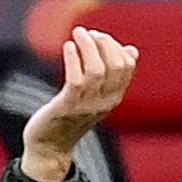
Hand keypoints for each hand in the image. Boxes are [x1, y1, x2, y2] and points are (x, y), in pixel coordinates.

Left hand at [21, 27, 138, 181]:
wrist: (49, 148)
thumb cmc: (71, 117)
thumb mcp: (97, 97)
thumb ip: (112, 76)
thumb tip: (131, 49)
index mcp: (114, 98)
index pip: (127, 66)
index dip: (115, 46)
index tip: (98, 37)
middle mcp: (104, 102)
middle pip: (115, 65)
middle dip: (104, 43)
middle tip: (89, 33)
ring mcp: (86, 106)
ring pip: (96, 70)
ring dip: (88, 47)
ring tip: (78, 33)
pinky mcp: (66, 108)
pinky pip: (75, 79)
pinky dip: (74, 59)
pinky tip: (68, 47)